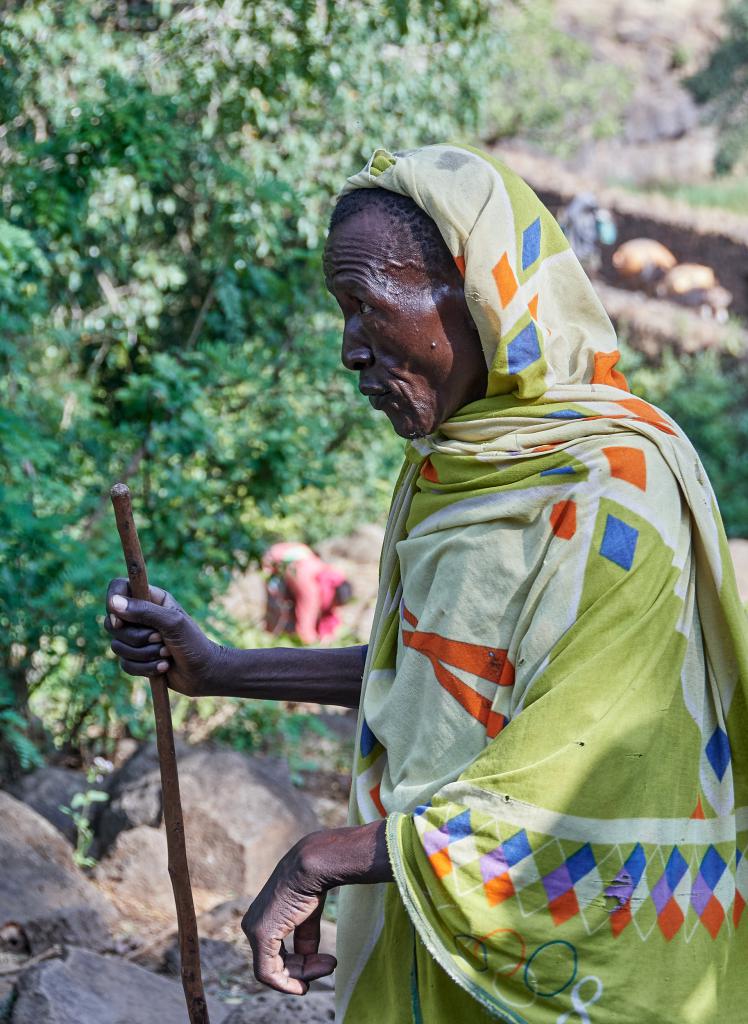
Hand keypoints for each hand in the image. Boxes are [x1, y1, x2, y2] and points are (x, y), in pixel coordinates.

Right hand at [104, 578, 223, 697]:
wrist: (205, 673)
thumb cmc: (194, 643)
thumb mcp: (173, 623)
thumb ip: (144, 611)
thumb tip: (113, 602)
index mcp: (150, 598)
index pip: (118, 588)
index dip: (112, 602)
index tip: (119, 620)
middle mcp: (140, 615)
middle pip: (113, 623)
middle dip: (137, 637)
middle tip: (161, 639)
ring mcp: (137, 637)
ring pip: (117, 646)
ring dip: (145, 654)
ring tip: (166, 653)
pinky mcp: (136, 658)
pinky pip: (125, 664)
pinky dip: (145, 668)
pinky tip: (164, 667)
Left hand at [242, 822, 391, 995]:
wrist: (311, 868)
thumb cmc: (311, 884)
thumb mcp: (307, 916)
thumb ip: (305, 938)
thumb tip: (309, 960)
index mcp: (262, 918)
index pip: (276, 953)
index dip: (299, 966)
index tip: (323, 967)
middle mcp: (252, 925)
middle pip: (275, 964)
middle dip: (303, 970)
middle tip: (330, 967)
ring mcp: (253, 931)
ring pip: (272, 971)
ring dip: (302, 975)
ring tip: (329, 966)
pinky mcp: (260, 935)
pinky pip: (268, 972)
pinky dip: (287, 983)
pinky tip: (306, 985)